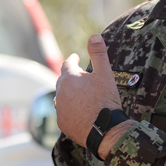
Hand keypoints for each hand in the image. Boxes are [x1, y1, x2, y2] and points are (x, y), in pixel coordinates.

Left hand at [55, 34, 132, 154]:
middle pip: (63, 80)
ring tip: (80, 95)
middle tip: (81, 77)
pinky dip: (70, 109)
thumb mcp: (105, 75)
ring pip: (62, 97)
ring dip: (69, 94)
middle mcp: (60, 92)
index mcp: (70, 78)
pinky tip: (80, 112)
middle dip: (71, 77)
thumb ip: (98, 54)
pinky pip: (64, 112)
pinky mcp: (62, 123)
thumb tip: (94, 35)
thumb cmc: (106, 101)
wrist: (105, 131)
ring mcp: (60, 109)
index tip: (75, 58)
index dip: (72, 60)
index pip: (67, 64)